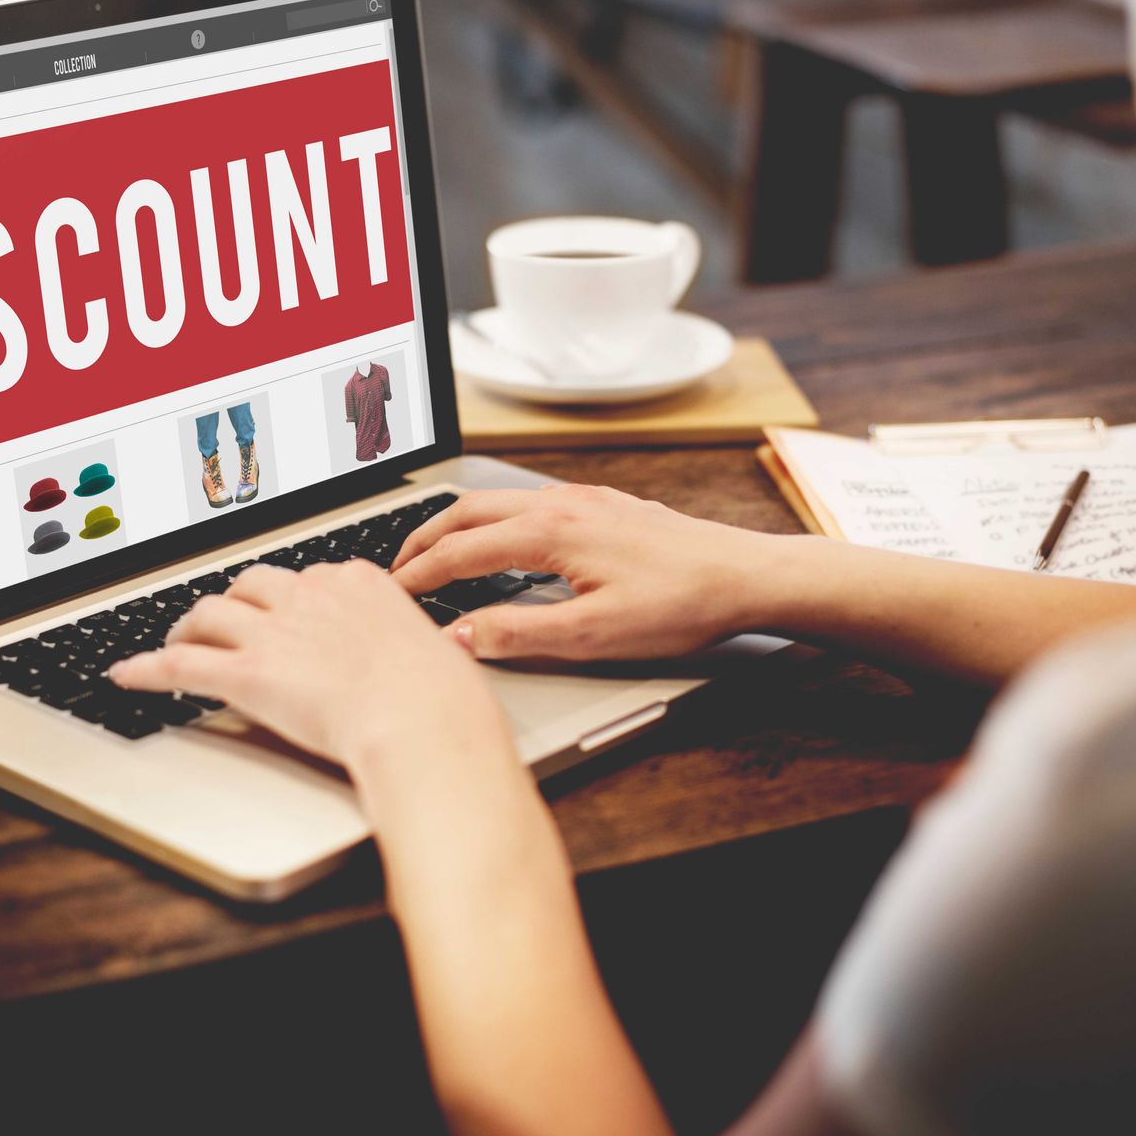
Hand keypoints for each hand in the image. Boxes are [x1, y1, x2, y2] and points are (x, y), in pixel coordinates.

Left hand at [107, 560, 510, 769]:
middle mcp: (310, 595)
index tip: (285, 615)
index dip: (289, 600)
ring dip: (188, 628)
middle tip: (227, 625)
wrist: (423, 720)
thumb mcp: (439, 654)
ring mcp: (274, 631)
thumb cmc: (442, 697)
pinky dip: (147, 669)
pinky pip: (180, 664)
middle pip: (253, 584)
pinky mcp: (246, 672)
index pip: (308, 578)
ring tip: (177, 643)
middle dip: (236, 603)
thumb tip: (439, 657)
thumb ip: (418, 649)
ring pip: (210, 612)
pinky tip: (127, 676)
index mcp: (357, 582)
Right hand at [392, 484, 779, 660]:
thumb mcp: (592, 636)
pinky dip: (492, 522)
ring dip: (457, 527)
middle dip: (423, 539)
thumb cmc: (680, 606)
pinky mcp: (603, 505)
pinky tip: (500, 545)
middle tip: (394, 570)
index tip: (390, 596)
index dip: (418, 577)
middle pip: (467, 512)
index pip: (460, 552)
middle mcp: (561, 503)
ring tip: (434, 555)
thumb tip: (458, 635)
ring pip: (497, 502)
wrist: (745, 577)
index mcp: (550, 531)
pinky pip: (527, 504)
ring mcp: (583, 499)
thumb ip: (517, 634)